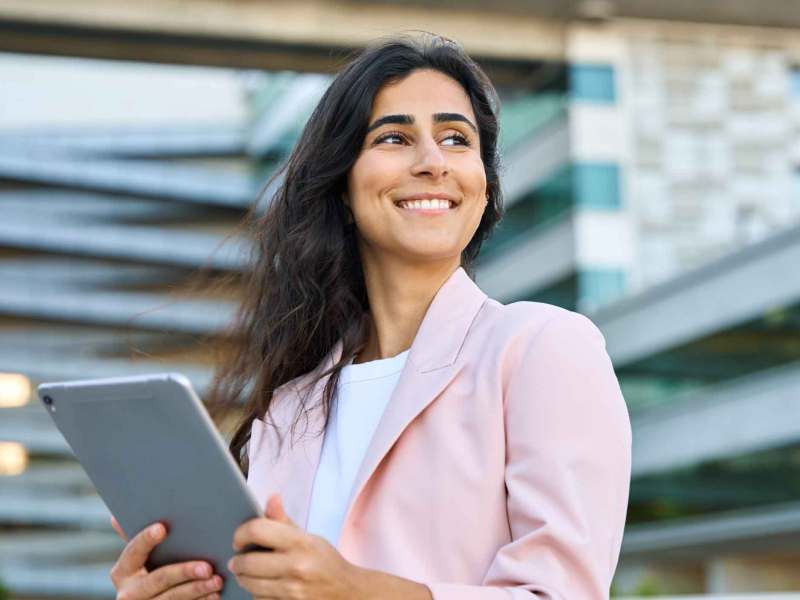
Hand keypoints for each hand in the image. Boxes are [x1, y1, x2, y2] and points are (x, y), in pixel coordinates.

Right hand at [109, 516, 224, 599]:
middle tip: (207, 567)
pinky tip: (214, 595)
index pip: (134, 551)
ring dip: (198, 589)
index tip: (162, 528)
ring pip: (173, 598)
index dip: (146, 539)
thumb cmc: (151, 574)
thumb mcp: (142, 561)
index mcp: (123, 572)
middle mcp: (128, 594)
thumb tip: (115, 518)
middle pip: (159, 579)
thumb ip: (139, 543)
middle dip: (184, 572)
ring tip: (217, 580)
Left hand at [228, 494, 365, 599]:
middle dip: (237, 561)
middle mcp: (296, 566)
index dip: (241, 533)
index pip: (257, 530)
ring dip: (244, 578)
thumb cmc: (325, 561)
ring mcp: (292, 590)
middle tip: (237, 560)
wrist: (346, 592)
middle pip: (248, 562)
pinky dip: (256, 593)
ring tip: (247, 573)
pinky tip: (262, 586)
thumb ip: (284, 521)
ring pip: (250, 584)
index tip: (239, 539)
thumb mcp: (308, 537)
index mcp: (300, 542)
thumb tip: (272, 498)